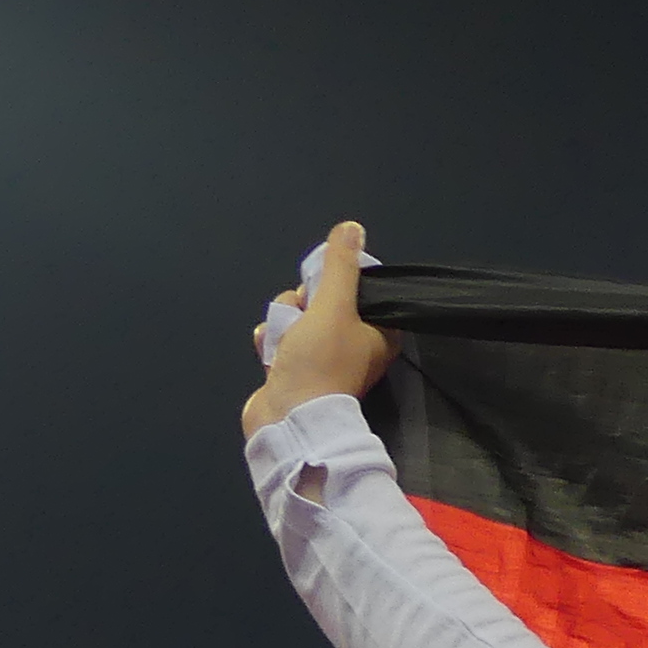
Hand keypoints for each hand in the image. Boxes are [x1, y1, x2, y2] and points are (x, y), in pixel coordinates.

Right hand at [240, 220, 398, 437]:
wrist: (288, 418)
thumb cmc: (319, 363)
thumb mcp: (333, 307)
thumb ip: (340, 267)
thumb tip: (352, 229)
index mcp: (377, 333)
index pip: (355, 287)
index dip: (332, 283)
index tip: (321, 289)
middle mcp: (354, 344)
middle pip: (319, 299)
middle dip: (300, 305)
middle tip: (303, 321)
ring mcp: (323, 358)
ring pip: (295, 317)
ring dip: (282, 324)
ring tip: (284, 344)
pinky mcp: (295, 369)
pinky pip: (279, 338)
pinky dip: (270, 343)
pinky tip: (271, 355)